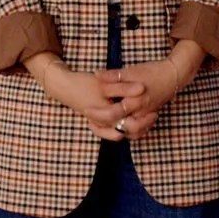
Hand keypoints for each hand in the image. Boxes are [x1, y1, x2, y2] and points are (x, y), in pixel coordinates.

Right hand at [25, 54, 146, 139]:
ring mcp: (100, 125)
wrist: (64, 87)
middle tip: (154, 114)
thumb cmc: (83, 84)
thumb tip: (142, 88)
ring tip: (148, 116)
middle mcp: (103, 124)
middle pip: (128, 132)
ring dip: (136, 128)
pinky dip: (127, 127)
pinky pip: (116, 131)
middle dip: (143, 125)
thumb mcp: (104, 84)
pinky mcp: (99, 122)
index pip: (130, 123)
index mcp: (105, 116)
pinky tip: (136, 118)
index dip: (144, 118)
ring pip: (122, 133)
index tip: (154, 110)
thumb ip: (123, 87)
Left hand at [99, 41, 205, 140]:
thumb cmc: (153, 71)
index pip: (111, 114)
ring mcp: (145, 117)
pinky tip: (115, 125)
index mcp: (134, 102)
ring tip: (98, 124)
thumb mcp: (132, 71)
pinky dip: (125, 131)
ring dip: (113, 131)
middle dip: (102, 127)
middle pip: (118, 128)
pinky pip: (136, 131)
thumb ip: (114, 76)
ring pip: (128, 133)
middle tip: (90, 120)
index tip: (86, 110)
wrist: (174, 76)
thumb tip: (96, 75)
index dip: (97, 114)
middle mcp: (140, 113)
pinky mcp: (148, 117)